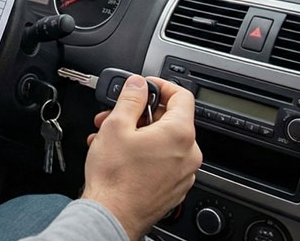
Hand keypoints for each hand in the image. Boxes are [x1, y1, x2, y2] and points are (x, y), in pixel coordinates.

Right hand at [81, 76, 201, 239]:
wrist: (112, 215)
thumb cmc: (115, 178)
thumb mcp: (116, 125)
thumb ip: (131, 98)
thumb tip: (138, 84)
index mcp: (180, 134)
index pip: (182, 96)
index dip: (162, 86)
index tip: (146, 86)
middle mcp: (188, 154)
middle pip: (170, 119)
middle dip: (140, 114)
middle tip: (117, 114)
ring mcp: (183, 174)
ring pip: (163, 141)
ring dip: (138, 133)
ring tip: (110, 137)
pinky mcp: (173, 188)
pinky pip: (162, 161)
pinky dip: (144, 152)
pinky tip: (119, 155)